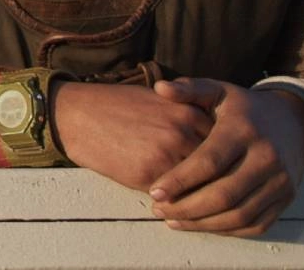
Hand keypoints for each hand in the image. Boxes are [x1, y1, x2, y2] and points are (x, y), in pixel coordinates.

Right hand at [48, 79, 212, 191]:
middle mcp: (184, 133)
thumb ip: (189, 117)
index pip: (226, 147)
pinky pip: (174, 197)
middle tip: (213, 191)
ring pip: (200, 188)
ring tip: (194, 202)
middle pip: (220, 170)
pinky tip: (169, 200)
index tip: (224, 170)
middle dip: (218, 182)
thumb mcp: (159, 100)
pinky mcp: (148, 175)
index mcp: (190, 113)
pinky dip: (176, 202)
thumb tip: (213, 142)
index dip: (227, 161)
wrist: (76, 114)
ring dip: (199, 197)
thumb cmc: (116, 105)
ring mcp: (167, 155)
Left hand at [146, 79, 303, 236]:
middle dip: (187, 208)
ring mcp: (281, 181)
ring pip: (240, 215)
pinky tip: (201, 225)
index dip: (180, 180)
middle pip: (224, 194)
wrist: (293, 120)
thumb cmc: (243, 108)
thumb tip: (160, 87)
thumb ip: (189, 89)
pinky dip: (227, 230)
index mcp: (244, 130)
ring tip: (173, 221)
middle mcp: (267, 158)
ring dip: (203, 224)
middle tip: (159, 210)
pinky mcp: (287, 198)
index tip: (154, 191)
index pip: (209, 162)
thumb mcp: (218, 91)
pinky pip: (256, 224)